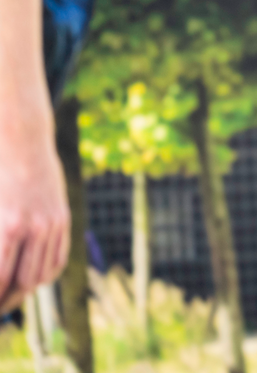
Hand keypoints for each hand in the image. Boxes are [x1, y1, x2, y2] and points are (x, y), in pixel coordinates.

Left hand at [0, 107, 69, 312]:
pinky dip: (46, 275)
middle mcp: (33, 227)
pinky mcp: (63, 218)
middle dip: (6, 301)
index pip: (0, 277)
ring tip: (11, 298)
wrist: (23, 142)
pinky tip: (33, 281)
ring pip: (42, 274)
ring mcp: (52, 223)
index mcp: (8, 225)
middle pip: (22, 282)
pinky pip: (58, 258)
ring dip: (24, 292)